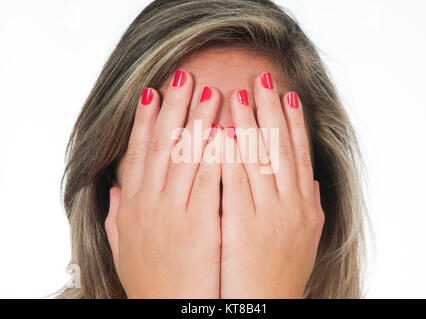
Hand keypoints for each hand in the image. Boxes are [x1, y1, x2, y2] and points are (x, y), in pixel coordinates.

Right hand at [105, 71, 221, 297]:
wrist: (170, 314)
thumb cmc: (152, 282)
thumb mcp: (126, 248)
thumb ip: (119, 217)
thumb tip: (117, 191)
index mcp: (134, 206)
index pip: (138, 152)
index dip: (144, 118)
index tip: (153, 90)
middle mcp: (150, 204)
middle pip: (163, 145)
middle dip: (173, 106)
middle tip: (183, 74)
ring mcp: (174, 213)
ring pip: (187, 156)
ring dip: (198, 120)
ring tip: (210, 90)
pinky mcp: (200, 226)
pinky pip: (210, 181)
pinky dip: (217, 153)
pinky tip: (227, 130)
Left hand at [220, 73, 324, 297]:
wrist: (267, 309)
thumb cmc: (281, 274)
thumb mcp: (304, 238)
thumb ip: (309, 206)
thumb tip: (311, 181)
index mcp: (304, 205)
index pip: (298, 154)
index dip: (294, 121)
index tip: (287, 93)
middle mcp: (291, 205)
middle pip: (280, 148)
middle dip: (271, 110)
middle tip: (263, 78)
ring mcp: (269, 215)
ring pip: (258, 159)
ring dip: (248, 123)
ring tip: (237, 93)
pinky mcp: (243, 227)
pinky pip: (235, 183)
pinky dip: (229, 155)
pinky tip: (221, 132)